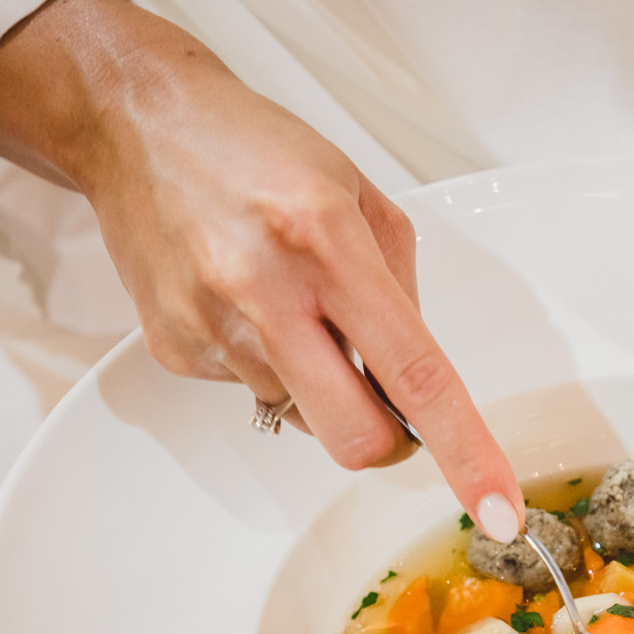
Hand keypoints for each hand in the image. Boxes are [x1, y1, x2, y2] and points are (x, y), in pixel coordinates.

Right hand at [0, 0, 524, 540]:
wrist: (136, 125)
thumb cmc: (254, 150)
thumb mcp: (358, 196)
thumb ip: (401, 293)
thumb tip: (416, 383)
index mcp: (327, 242)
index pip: (416, 376)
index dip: (465, 452)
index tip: (497, 508)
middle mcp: (265, 291)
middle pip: (355, 439)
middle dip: (387, 440)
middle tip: (384, 398)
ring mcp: (213, 328)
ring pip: (303, 418)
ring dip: (317, 384)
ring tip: (288, 303)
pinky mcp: (176, 349)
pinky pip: (251, 393)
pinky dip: (267, 364)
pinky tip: (244, 303)